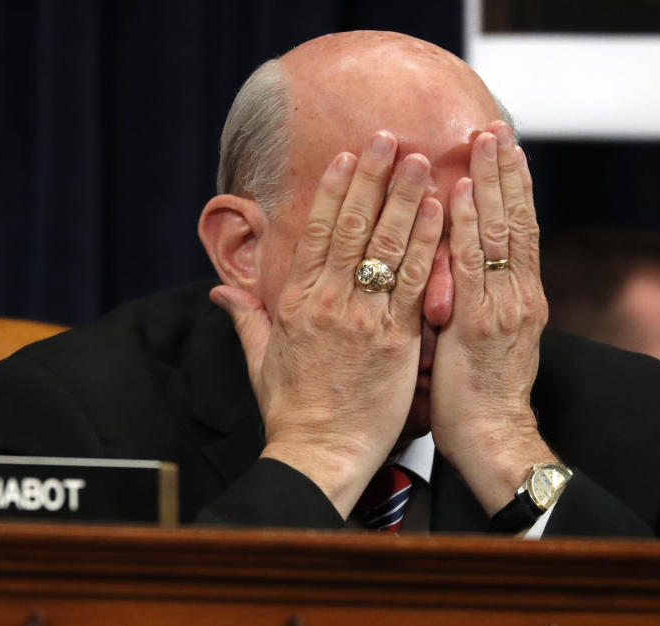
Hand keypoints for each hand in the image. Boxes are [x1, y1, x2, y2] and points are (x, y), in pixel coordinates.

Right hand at [210, 131, 443, 517]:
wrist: (320, 454)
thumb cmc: (291, 410)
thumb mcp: (259, 360)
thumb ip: (245, 319)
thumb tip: (220, 293)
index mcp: (294, 302)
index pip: (315, 232)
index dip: (332, 190)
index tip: (345, 156)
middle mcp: (327, 302)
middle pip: (351, 227)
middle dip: (371, 177)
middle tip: (387, 137)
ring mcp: (362, 318)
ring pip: (385, 245)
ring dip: (403, 197)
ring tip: (419, 159)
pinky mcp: (395, 340)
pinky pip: (413, 282)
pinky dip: (426, 243)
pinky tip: (438, 211)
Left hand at [429, 121, 554, 515]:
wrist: (496, 441)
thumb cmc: (481, 399)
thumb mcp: (483, 343)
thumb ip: (473, 302)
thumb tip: (453, 272)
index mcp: (520, 298)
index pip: (518, 230)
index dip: (512, 188)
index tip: (503, 150)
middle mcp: (519, 294)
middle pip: (515, 219)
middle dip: (505, 170)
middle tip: (495, 125)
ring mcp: (505, 306)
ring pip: (499, 231)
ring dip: (490, 180)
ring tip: (484, 138)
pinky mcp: (482, 323)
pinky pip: (473, 264)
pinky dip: (468, 223)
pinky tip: (461, 190)